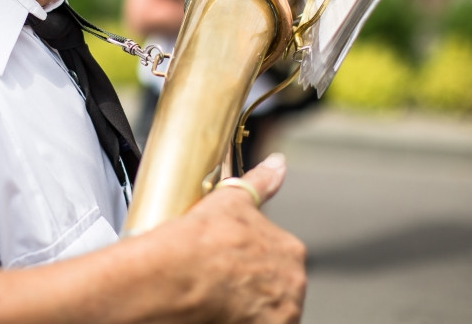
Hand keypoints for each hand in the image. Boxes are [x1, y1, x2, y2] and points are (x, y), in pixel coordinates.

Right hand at [168, 153, 306, 323]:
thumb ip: (261, 182)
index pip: (277, 259)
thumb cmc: (202, 237)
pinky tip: (219, 314)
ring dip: (248, 307)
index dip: (250, 260)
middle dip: (253, 286)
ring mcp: (282, 315)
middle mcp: (294, 285)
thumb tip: (278, 162)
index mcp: (291, 251)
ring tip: (217, 300)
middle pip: (275, 287)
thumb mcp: (233, 200)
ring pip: (267, 310)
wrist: (177, 276)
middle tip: (220, 282)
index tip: (229, 261)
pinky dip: (242, 320)